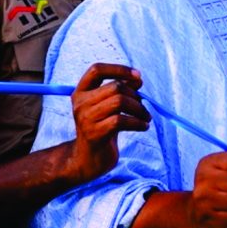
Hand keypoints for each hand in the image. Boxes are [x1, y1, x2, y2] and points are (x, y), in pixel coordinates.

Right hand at [61, 63, 149, 182]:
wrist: (89, 159)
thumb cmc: (103, 128)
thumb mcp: (109, 106)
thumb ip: (120, 91)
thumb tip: (137, 78)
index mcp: (81, 92)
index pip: (96, 70)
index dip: (119, 69)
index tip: (138, 76)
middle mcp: (80, 104)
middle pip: (115, 87)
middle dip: (135, 95)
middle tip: (143, 107)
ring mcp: (85, 119)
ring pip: (119, 101)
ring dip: (140, 109)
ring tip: (146, 118)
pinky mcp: (94, 134)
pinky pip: (122, 121)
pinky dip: (138, 122)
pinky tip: (143, 127)